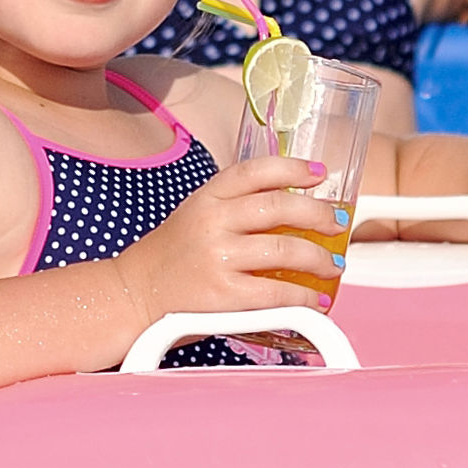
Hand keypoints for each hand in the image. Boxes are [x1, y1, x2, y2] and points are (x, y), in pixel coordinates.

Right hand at [108, 156, 348, 325]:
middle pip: (279, 206)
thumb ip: (233, 210)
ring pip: (285, 248)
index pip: (256, 171)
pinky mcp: (222, 295)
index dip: (293, 167)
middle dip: (318, 213)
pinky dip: (303, 297)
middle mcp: (212, 222)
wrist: (130, 296)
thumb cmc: (169, 259)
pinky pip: (276, 293)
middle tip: (337, 223)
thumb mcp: (195, 217)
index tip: (319, 174)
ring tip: (333, 265)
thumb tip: (290, 210)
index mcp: (206, 198)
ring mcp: (217, 258)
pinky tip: (314, 300)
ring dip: (319, 258)